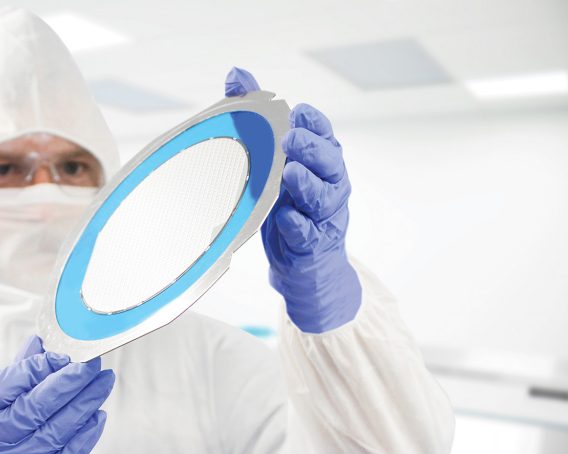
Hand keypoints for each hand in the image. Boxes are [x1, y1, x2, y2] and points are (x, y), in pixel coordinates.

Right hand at [0, 335, 112, 453]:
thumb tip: (42, 342)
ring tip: (104, 382)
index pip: (3, 384)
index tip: (61, 354)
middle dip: (70, 381)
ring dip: (85, 404)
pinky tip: (98, 416)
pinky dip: (85, 435)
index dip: (35, 368)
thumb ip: (11, 377)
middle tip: (92, 363)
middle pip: (34, 407)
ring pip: (56, 432)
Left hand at [225, 67, 361, 332]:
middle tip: (290, 139)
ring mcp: (324, 217)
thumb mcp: (272, 162)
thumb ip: (257, 117)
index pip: (325, 135)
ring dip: (307, 184)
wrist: (305, 266)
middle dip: (312, 149)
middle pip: (329, 162)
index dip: (316, 124)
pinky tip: (286, 217)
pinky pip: (308, 234)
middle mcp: (330, 186)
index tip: (299, 112)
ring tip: (290, 173)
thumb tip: (237, 74)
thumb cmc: (290, 207)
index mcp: (321, 163)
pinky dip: (298, 225)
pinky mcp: (313, 245)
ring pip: (323, 197)